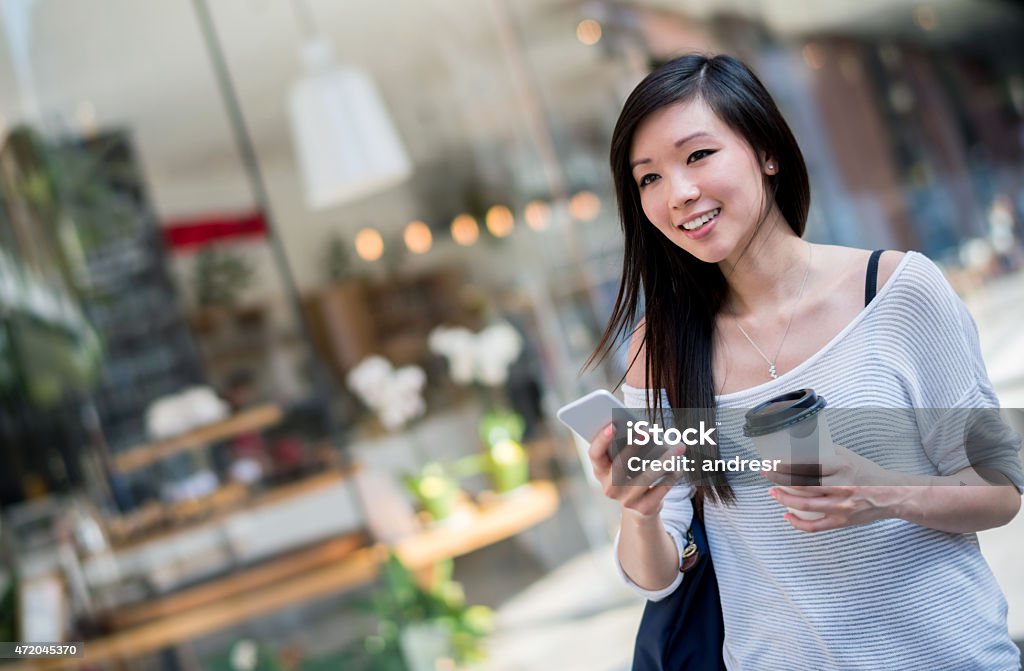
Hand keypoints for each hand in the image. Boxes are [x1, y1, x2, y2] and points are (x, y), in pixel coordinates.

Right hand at [587, 423, 686, 518]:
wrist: (639, 507)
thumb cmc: (632, 473)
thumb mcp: (624, 461)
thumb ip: (627, 445)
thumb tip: (645, 431)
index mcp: (600, 470)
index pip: (594, 454)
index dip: (601, 440)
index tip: (613, 424)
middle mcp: (609, 487)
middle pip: (619, 466)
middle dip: (633, 447)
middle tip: (649, 431)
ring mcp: (626, 500)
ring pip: (645, 478)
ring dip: (663, 461)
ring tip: (678, 447)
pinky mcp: (644, 508)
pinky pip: (661, 489)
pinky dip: (673, 475)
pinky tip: (680, 464)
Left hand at [761, 442, 912, 531]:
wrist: (893, 494)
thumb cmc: (866, 472)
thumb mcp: (847, 456)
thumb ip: (825, 451)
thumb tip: (798, 444)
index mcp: (842, 467)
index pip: (808, 466)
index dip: (786, 466)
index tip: (772, 462)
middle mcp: (842, 487)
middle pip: (803, 485)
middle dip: (779, 480)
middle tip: (766, 473)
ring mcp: (843, 506)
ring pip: (807, 506)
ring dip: (785, 500)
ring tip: (772, 493)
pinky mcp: (844, 521)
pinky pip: (817, 526)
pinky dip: (799, 523)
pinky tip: (786, 517)